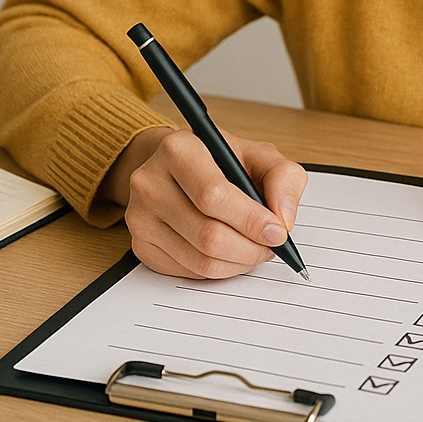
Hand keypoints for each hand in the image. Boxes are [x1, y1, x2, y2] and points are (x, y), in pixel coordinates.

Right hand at [101, 126, 306, 278]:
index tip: (277, 232)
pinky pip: (187, 272)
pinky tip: (229, 253)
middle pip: (208, 235)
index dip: (251, 220)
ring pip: (200, 260)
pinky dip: (218, 270)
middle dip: (250, 248)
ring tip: (253, 249)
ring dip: (238, 263)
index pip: (213, 196)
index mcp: (179, 149)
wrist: (177, 167)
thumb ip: (282, 179)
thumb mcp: (258, 155)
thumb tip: (283, 220)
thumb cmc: (220, 161)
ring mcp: (140, 216)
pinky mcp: (140, 244)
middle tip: (270, 246)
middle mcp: (150, 181)